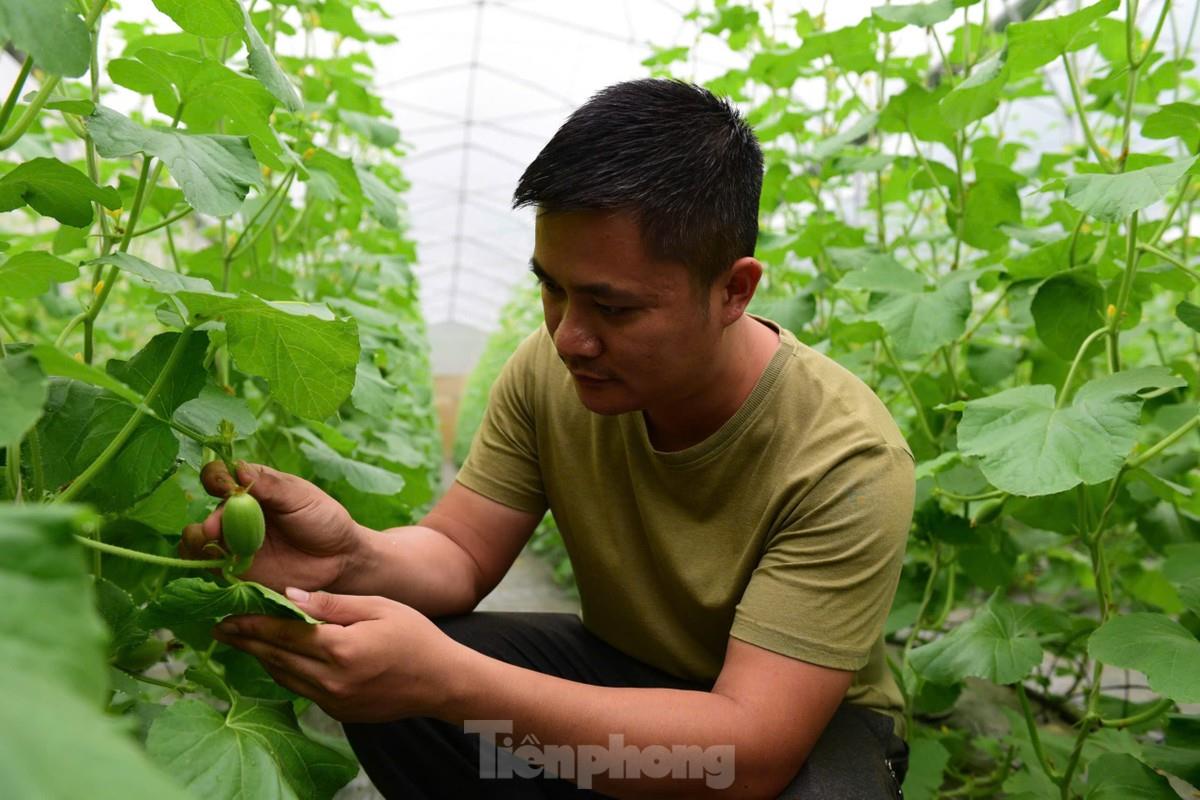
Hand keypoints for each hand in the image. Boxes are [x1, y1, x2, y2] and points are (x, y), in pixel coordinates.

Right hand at [179, 461, 360, 592]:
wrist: (339, 559)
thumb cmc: (323, 519)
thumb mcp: (300, 498)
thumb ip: (270, 486)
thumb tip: (238, 469)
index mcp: (251, 486)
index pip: (220, 475)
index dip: (216, 478)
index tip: (224, 487)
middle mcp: (236, 512)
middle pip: (205, 507)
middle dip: (209, 516)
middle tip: (216, 528)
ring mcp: (232, 540)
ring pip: (197, 537)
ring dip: (198, 539)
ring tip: (213, 545)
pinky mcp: (233, 567)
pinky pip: (205, 564)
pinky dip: (203, 562)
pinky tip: (219, 562)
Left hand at [211, 590, 464, 722]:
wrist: (442, 683)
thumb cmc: (416, 637)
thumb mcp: (379, 607)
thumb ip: (332, 603)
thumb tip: (290, 596)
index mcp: (340, 648)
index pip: (284, 633)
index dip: (253, 624)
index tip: (227, 616)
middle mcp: (331, 679)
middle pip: (276, 658)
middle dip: (247, 642)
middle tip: (221, 629)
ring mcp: (333, 700)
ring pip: (285, 677)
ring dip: (262, 659)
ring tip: (242, 642)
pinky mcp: (338, 711)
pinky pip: (301, 689)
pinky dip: (285, 672)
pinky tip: (278, 660)